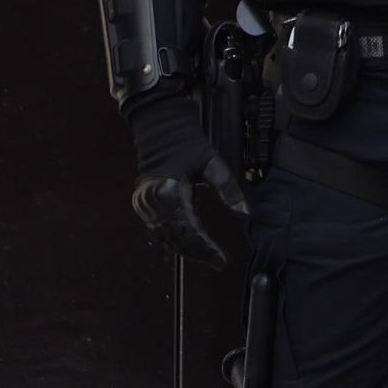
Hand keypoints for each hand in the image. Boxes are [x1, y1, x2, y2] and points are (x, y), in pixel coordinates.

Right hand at [127, 91, 248, 268]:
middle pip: (176, 241)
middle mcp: (153, 204)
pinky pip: (157, 230)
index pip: (189, 234)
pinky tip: (187, 243)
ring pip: (165, 239)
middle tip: (218, 261)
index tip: (222, 261)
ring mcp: (144, 205)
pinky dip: (173, 240)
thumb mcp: (211, 162)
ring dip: (185, 250)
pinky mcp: (143, 203)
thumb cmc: (185, 142)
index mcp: (169, 195)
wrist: (159, 126)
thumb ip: (228, 188)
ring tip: (206, 255)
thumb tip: (244, 213)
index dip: (206, 250)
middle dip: (198, 254)